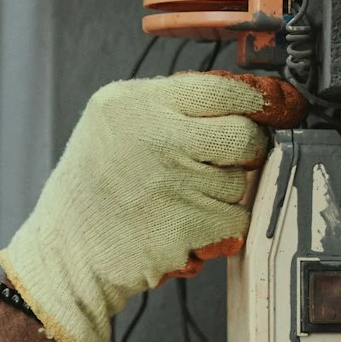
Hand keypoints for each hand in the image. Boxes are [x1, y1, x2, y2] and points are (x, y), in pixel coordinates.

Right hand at [0, 72, 298, 341]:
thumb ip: (168, 106)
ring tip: (181, 201)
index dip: (259, 100)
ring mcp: (174, 181)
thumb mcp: (111, 124)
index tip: (275, 109)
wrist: (65, 253)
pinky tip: (186, 226)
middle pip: (244, 134)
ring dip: (224, 195)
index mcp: (134, 103)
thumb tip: (244, 100)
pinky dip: (221, 228)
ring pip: (241, 182)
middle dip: (244, 153)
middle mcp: (156, 136)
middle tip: (221, 164)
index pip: (222, 88)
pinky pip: (237, 219)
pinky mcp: (189, 224)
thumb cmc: (90, 192)